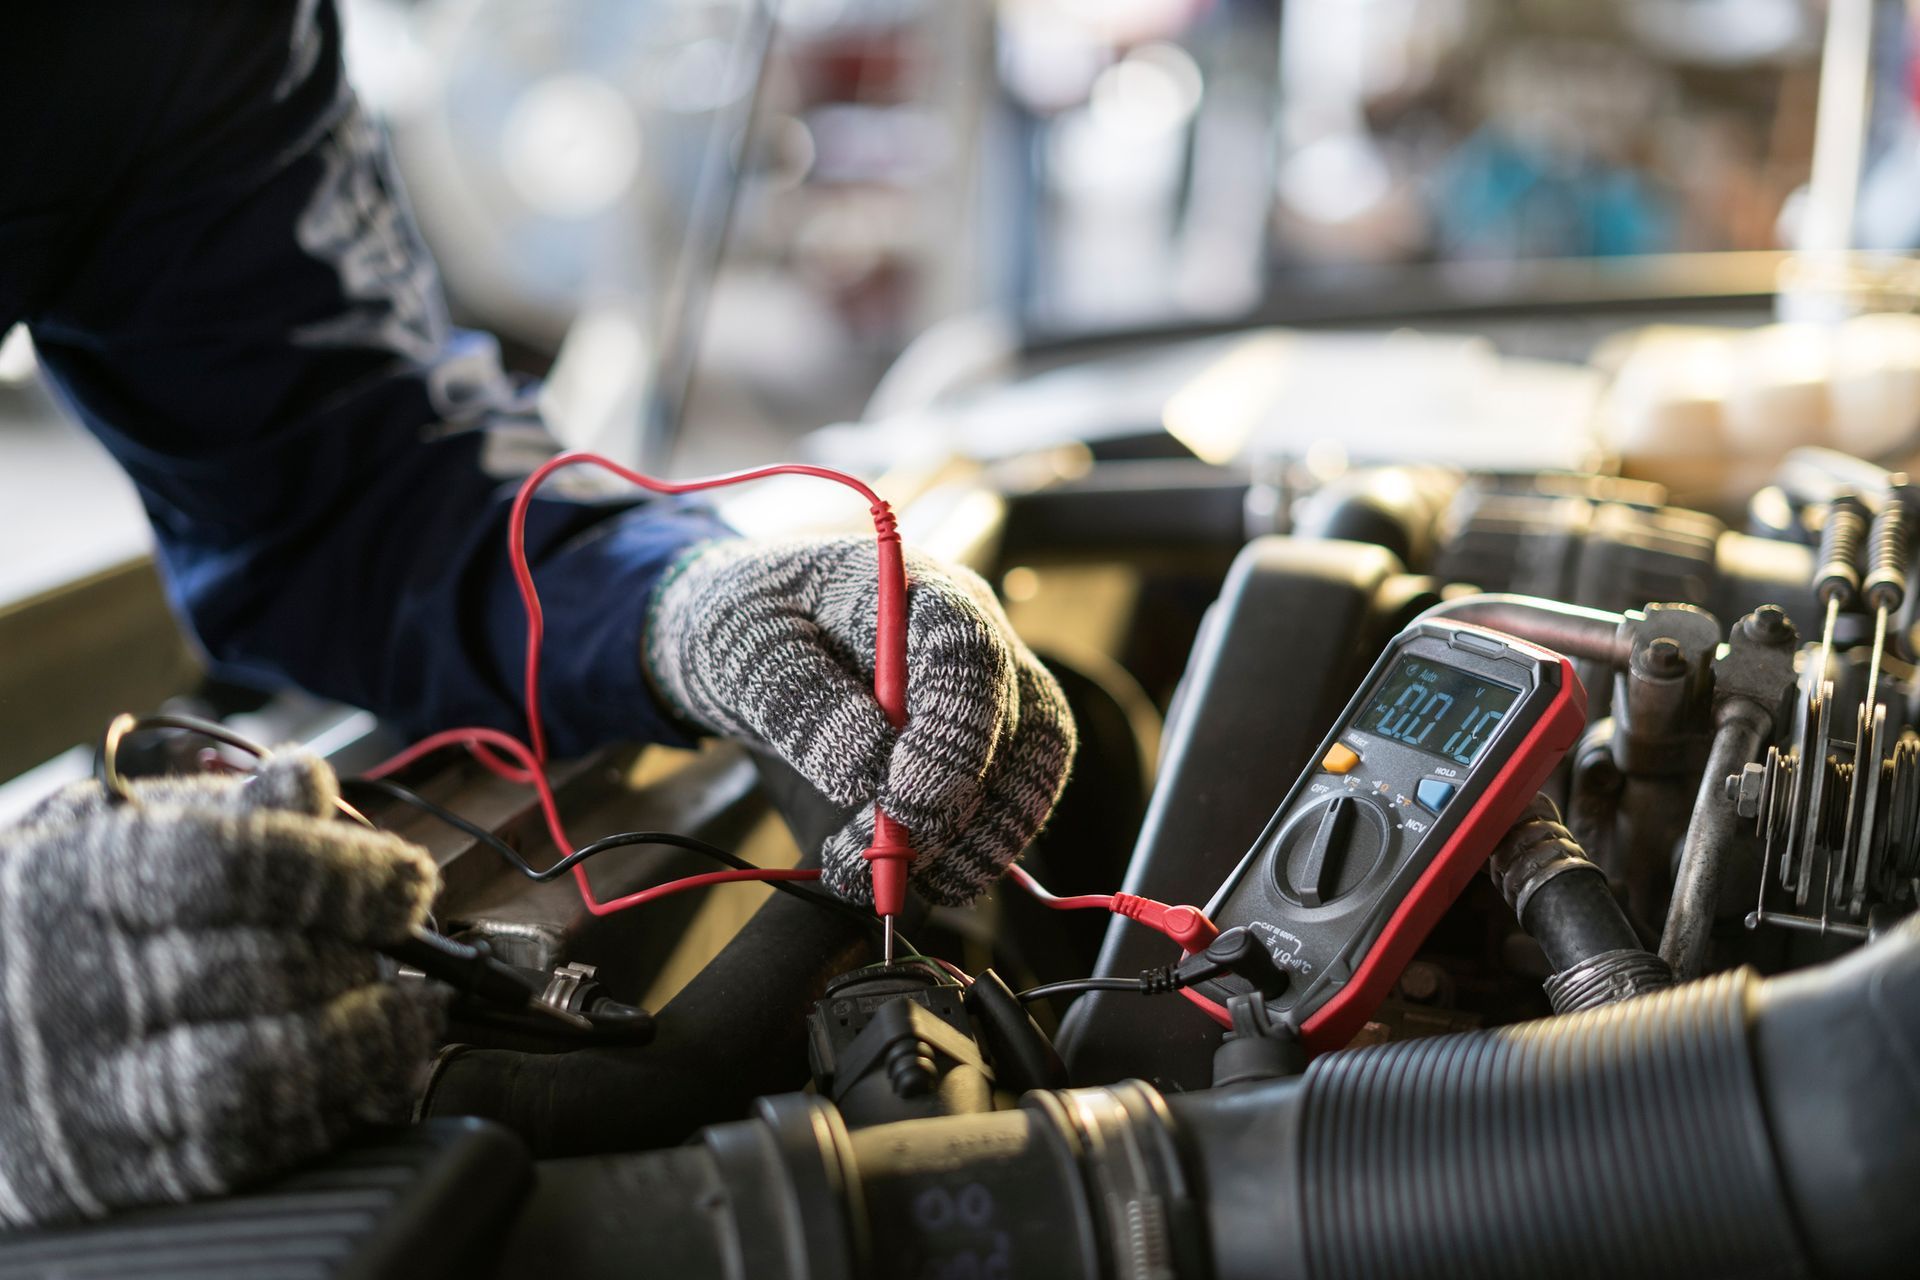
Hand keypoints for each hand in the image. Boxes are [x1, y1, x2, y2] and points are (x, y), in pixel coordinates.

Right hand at [0, 752, 440, 1226]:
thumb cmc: (58, 915)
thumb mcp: (117, 839)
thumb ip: (223, 816)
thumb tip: (309, 779)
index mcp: (79, 881)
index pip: (237, 867)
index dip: (342, 875)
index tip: (408, 880)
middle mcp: (77, 985)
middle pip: (265, 968)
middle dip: (361, 958)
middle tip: (405, 947)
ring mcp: (88, 1086)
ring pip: (261, 1070)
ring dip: (364, 1045)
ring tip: (412, 1015)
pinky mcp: (106, 1170)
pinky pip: (241, 1151)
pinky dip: (325, 1115)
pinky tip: (367, 1079)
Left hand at [646, 537, 1076, 905]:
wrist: (759, 634)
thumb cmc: (750, 623)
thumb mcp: (747, 648)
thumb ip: (802, 701)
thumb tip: (868, 773)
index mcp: (915, 589)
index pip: (967, 656)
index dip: (949, 736)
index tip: (901, 800)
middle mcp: (975, 631)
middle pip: (1013, 719)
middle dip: (955, 807)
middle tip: (885, 862)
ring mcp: (994, 682)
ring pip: (1032, 765)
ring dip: (975, 842)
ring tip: (888, 881)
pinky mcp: (993, 734)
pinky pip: (1016, 795)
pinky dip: (978, 848)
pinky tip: (922, 878)